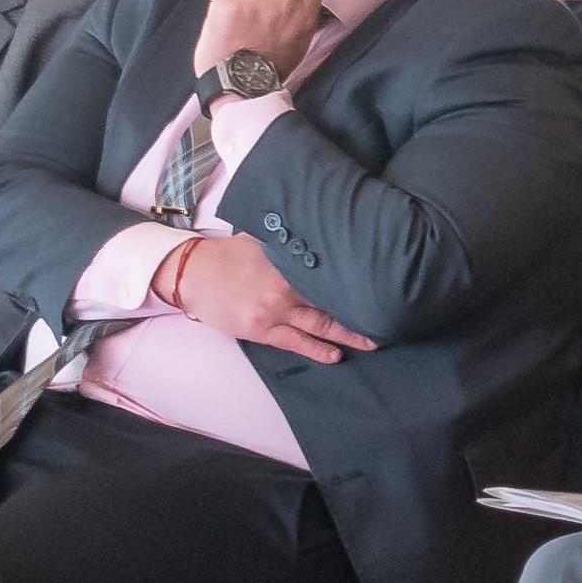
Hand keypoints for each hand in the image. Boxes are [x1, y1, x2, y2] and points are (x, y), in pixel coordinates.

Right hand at [158, 229, 371, 364]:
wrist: (192, 274)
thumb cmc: (227, 255)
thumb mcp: (259, 238)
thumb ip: (287, 239)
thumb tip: (316, 226)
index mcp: (287, 262)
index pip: (330, 271)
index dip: (356, 278)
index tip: (381, 283)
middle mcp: (285, 286)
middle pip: (331, 300)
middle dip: (360, 310)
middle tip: (388, 316)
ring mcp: (275, 311)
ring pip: (320, 325)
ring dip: (348, 334)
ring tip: (373, 342)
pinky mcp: (262, 330)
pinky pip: (296, 343)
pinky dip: (318, 350)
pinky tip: (336, 356)